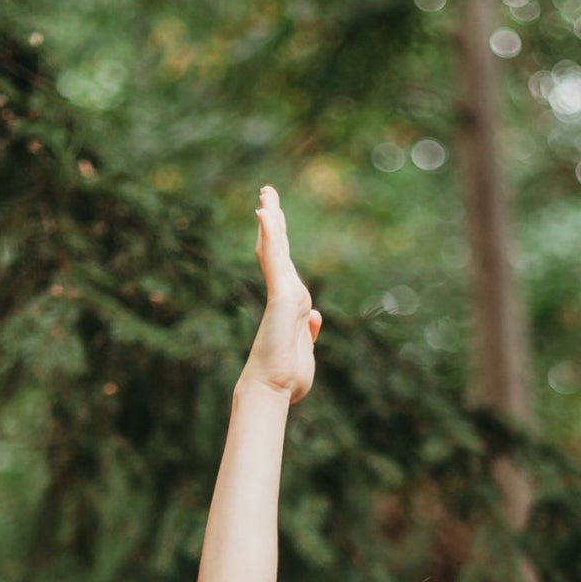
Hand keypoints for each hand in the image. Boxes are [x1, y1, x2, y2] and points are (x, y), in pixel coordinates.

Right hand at [238, 184, 321, 401]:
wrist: (274, 388)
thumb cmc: (288, 378)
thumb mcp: (306, 348)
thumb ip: (309, 330)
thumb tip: (316, 316)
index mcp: (292, 304)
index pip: (284, 264)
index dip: (278, 240)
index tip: (274, 219)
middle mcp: (286, 293)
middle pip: (277, 248)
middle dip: (273, 220)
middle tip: (267, 193)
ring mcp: (282, 292)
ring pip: (275, 247)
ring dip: (271, 219)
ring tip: (266, 194)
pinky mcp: (281, 295)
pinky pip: (274, 259)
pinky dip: (269, 236)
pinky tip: (264, 214)